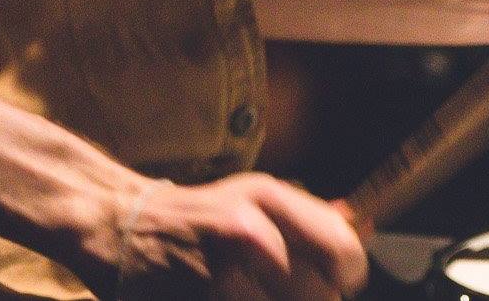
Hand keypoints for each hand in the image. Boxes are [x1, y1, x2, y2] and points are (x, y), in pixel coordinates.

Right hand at [103, 173, 367, 299]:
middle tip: (294, 295)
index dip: (349, 275)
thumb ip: (311, 216)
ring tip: (260, 298)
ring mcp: (220, 277)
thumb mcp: (257, 198)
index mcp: (269, 200)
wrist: (123, 226)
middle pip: (322, 298)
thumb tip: (366, 227)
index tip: (340, 282)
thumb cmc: (204, 216)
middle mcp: (249, 234)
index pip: (343, 250)